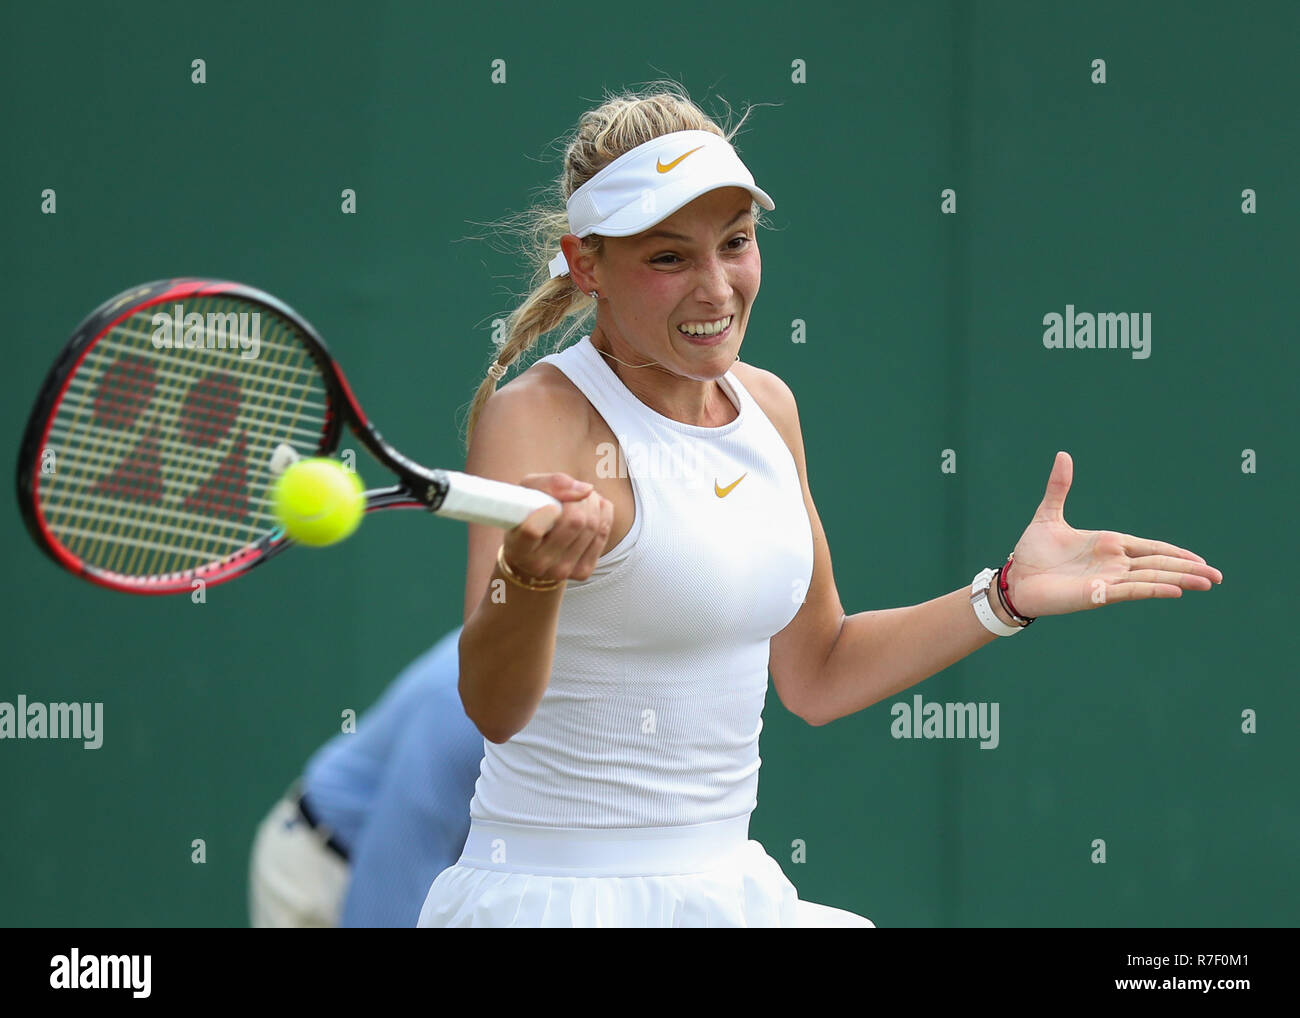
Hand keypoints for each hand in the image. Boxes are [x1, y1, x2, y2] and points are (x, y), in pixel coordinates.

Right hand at [502, 472, 612, 584]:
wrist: (534, 548)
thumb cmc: (528, 514)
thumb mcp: (528, 492)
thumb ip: (550, 484)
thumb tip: (586, 489)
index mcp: (517, 548)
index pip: (533, 531)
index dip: (547, 511)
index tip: (551, 503)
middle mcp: (538, 565)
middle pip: (574, 522)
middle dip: (578, 498)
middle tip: (572, 491)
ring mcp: (562, 571)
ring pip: (592, 526)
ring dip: (592, 502)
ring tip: (581, 498)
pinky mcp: (582, 572)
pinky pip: (603, 533)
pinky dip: (602, 513)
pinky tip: (591, 509)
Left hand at [1003, 452, 1222, 617]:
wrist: (1015, 578)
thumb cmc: (1032, 552)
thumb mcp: (1048, 514)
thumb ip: (1059, 487)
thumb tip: (1063, 455)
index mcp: (1108, 544)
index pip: (1150, 548)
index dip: (1175, 553)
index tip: (1199, 560)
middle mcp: (1113, 563)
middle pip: (1158, 564)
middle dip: (1188, 569)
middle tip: (1217, 576)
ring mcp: (1107, 579)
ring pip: (1150, 578)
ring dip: (1179, 580)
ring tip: (1207, 582)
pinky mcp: (1096, 594)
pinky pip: (1129, 591)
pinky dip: (1151, 589)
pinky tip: (1174, 591)